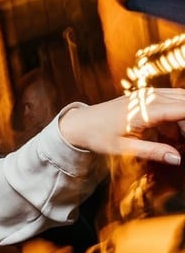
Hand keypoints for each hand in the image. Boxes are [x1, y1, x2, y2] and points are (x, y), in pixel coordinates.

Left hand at [58, 89, 184, 163]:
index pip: (183, 109)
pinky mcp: (145, 95)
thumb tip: (177, 159)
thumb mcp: (124, 148)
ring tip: (180, 140)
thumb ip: (152, 152)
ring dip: (184, 117)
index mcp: (145, 111)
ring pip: (180, 98)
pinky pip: (171, 98)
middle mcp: (148, 97)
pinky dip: (177, 113)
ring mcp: (147, 93)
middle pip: (184, 102)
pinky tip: (172, 134)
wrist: (80, 123)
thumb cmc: (99, 136)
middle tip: (183, 142)